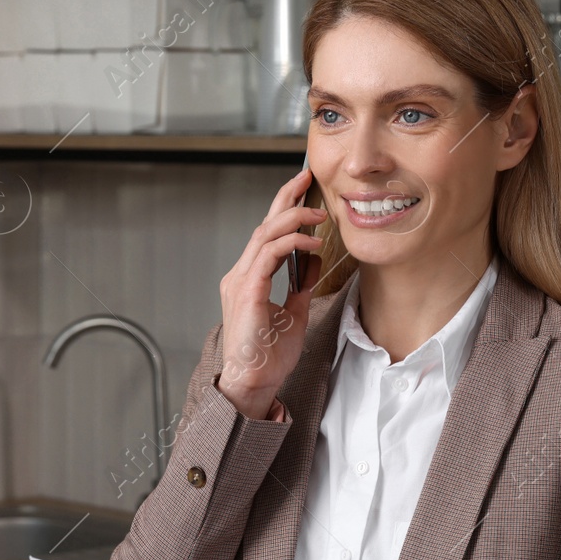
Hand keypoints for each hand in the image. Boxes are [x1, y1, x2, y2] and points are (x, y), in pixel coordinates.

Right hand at [217, 167, 326, 419]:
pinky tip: (312, 243)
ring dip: (293, 219)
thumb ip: (299, 286)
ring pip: (264, 234)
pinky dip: (291, 243)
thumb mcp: (293, 314)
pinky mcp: (247, 292)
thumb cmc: (269, 356)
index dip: (283, 208)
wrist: (254, 382)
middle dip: (286, 197)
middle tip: (307, 177)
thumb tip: (311, 262)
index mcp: (248, 278)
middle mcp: (240, 275)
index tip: (302, 188)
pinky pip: (268, 255)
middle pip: (263, 225)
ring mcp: (240, 281)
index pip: (266, 234)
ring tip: (320, 216)